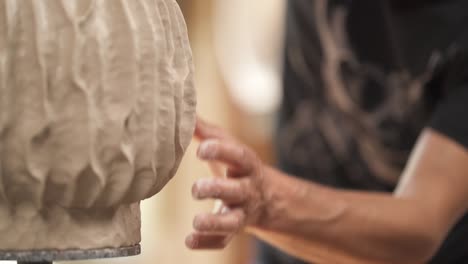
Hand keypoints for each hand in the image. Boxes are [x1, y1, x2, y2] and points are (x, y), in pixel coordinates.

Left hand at [186, 117, 267, 248]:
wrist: (266, 197)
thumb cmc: (238, 167)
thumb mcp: (230, 147)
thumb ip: (209, 133)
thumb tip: (186, 112)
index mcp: (247, 165)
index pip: (237, 156)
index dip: (221, 151)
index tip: (201, 149)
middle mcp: (248, 189)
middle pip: (237, 190)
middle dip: (217, 189)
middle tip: (196, 189)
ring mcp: (242, 212)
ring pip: (232, 221)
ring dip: (215, 222)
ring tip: (196, 221)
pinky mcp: (233, 230)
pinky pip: (222, 240)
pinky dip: (206, 243)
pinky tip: (189, 241)